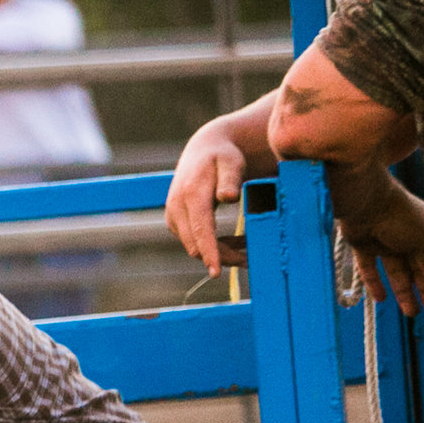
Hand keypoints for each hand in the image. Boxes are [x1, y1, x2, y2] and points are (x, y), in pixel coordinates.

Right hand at [166, 118, 253, 276]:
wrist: (202, 150)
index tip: (216, 271)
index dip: (209, 252)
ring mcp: (173, 217)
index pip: (199, 229)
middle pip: (195, 245)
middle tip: (250, 260)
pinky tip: (234, 243)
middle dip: (221, 258)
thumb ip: (230, 179)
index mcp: (191, 194)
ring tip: (247, 251)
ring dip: (219, 254)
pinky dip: (212, 248)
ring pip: (194, 248)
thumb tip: (228, 198)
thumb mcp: (231, 161)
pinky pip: (193, 243)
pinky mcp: (176, 223)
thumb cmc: (222, 156)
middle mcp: (176, 208)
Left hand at [339, 174, 423, 316]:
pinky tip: (381, 300)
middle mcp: (410, 239)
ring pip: (397, 273)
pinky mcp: (364, 245)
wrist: (368, 203)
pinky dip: (374, 283)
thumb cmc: (404, 219)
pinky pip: (369, 268)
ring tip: (412, 314)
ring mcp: (386, 242)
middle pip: (420, 271)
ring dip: (404, 294)